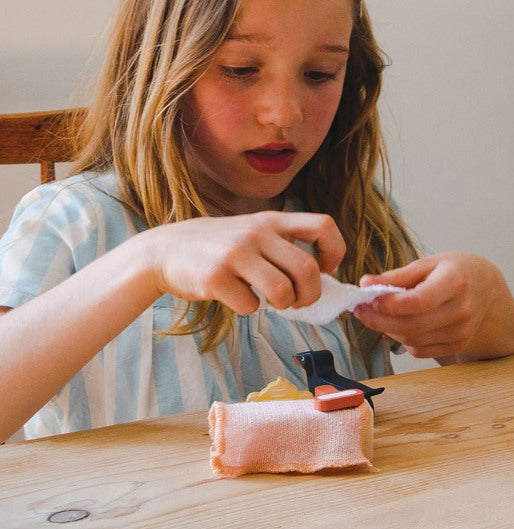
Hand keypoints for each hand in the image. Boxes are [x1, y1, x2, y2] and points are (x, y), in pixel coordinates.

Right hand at [140, 212, 344, 314]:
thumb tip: (322, 276)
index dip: (334, 250)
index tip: (327, 269)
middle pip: (307, 269)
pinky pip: (250, 305)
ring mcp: (235, 254)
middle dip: (311, 294)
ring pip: (282, 291)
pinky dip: (249, 308)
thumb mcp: (254, 232)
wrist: (164, 250)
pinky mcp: (215, 277)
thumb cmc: (220, 247)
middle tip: (301, 301)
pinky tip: (238, 299)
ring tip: (274, 303)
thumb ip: (284, 245)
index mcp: (272, 220)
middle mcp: (257, 233)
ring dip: (284, 304)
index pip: (322, 225)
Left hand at [353, 253, 490, 362]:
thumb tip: (365, 284)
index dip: (388, 304)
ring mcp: (461, 331)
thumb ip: (397, 276)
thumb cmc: (455, 271)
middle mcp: (461, 310)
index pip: (417, 301)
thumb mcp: (428, 263)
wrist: (487, 288)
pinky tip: (402, 324)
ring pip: (412, 340)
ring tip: (381, 314)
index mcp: (455, 282)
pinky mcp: (457, 344)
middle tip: (361, 310)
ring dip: (388, 329)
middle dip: (378, 320)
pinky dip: (404, 340)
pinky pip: (420, 350)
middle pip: (411, 326)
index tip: (368, 298)